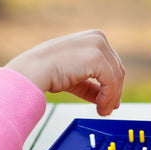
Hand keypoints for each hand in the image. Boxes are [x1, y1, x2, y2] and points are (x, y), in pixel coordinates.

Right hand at [6, 30, 125, 115]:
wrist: (33, 71)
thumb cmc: (46, 72)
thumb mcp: (74, 77)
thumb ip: (90, 85)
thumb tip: (104, 99)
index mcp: (93, 38)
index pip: (112, 62)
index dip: (114, 84)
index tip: (111, 101)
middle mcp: (98, 38)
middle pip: (117, 69)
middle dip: (114, 92)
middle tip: (108, 109)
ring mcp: (98, 46)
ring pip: (117, 77)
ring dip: (111, 98)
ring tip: (103, 111)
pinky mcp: (97, 58)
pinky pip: (111, 82)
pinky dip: (108, 97)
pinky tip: (100, 107)